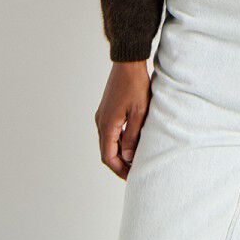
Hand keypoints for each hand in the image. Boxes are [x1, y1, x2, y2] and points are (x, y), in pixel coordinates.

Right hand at [95, 61, 151, 179]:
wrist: (128, 62)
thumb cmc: (135, 85)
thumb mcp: (139, 113)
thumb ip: (132, 137)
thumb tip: (127, 158)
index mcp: (107, 125)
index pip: (108, 157)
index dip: (119, 170)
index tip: (132, 177)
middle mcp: (101, 122)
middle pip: (107, 151)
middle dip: (120, 164)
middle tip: (134, 171)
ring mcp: (103, 115)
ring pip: (108, 141)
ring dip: (120, 152)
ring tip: (135, 159)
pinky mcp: (107, 109)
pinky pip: (111, 131)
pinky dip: (119, 140)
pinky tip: (131, 141)